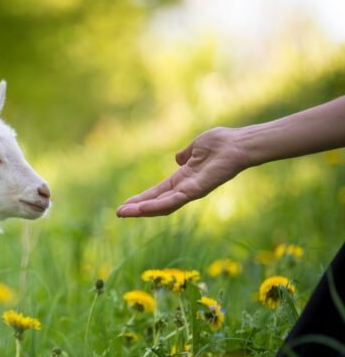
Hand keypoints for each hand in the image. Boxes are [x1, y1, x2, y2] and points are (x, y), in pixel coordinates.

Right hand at [116, 127, 248, 216]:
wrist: (238, 144)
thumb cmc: (221, 143)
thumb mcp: (196, 146)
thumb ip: (185, 154)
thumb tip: (178, 158)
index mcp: (183, 178)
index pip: (158, 192)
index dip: (142, 198)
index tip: (125, 204)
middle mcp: (185, 188)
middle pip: (156, 202)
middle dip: (137, 208)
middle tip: (118, 213)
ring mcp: (190, 192)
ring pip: (161, 206)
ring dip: (142, 210)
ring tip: (124, 213)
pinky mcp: (195, 191)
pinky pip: (172, 201)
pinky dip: (156, 206)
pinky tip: (142, 209)